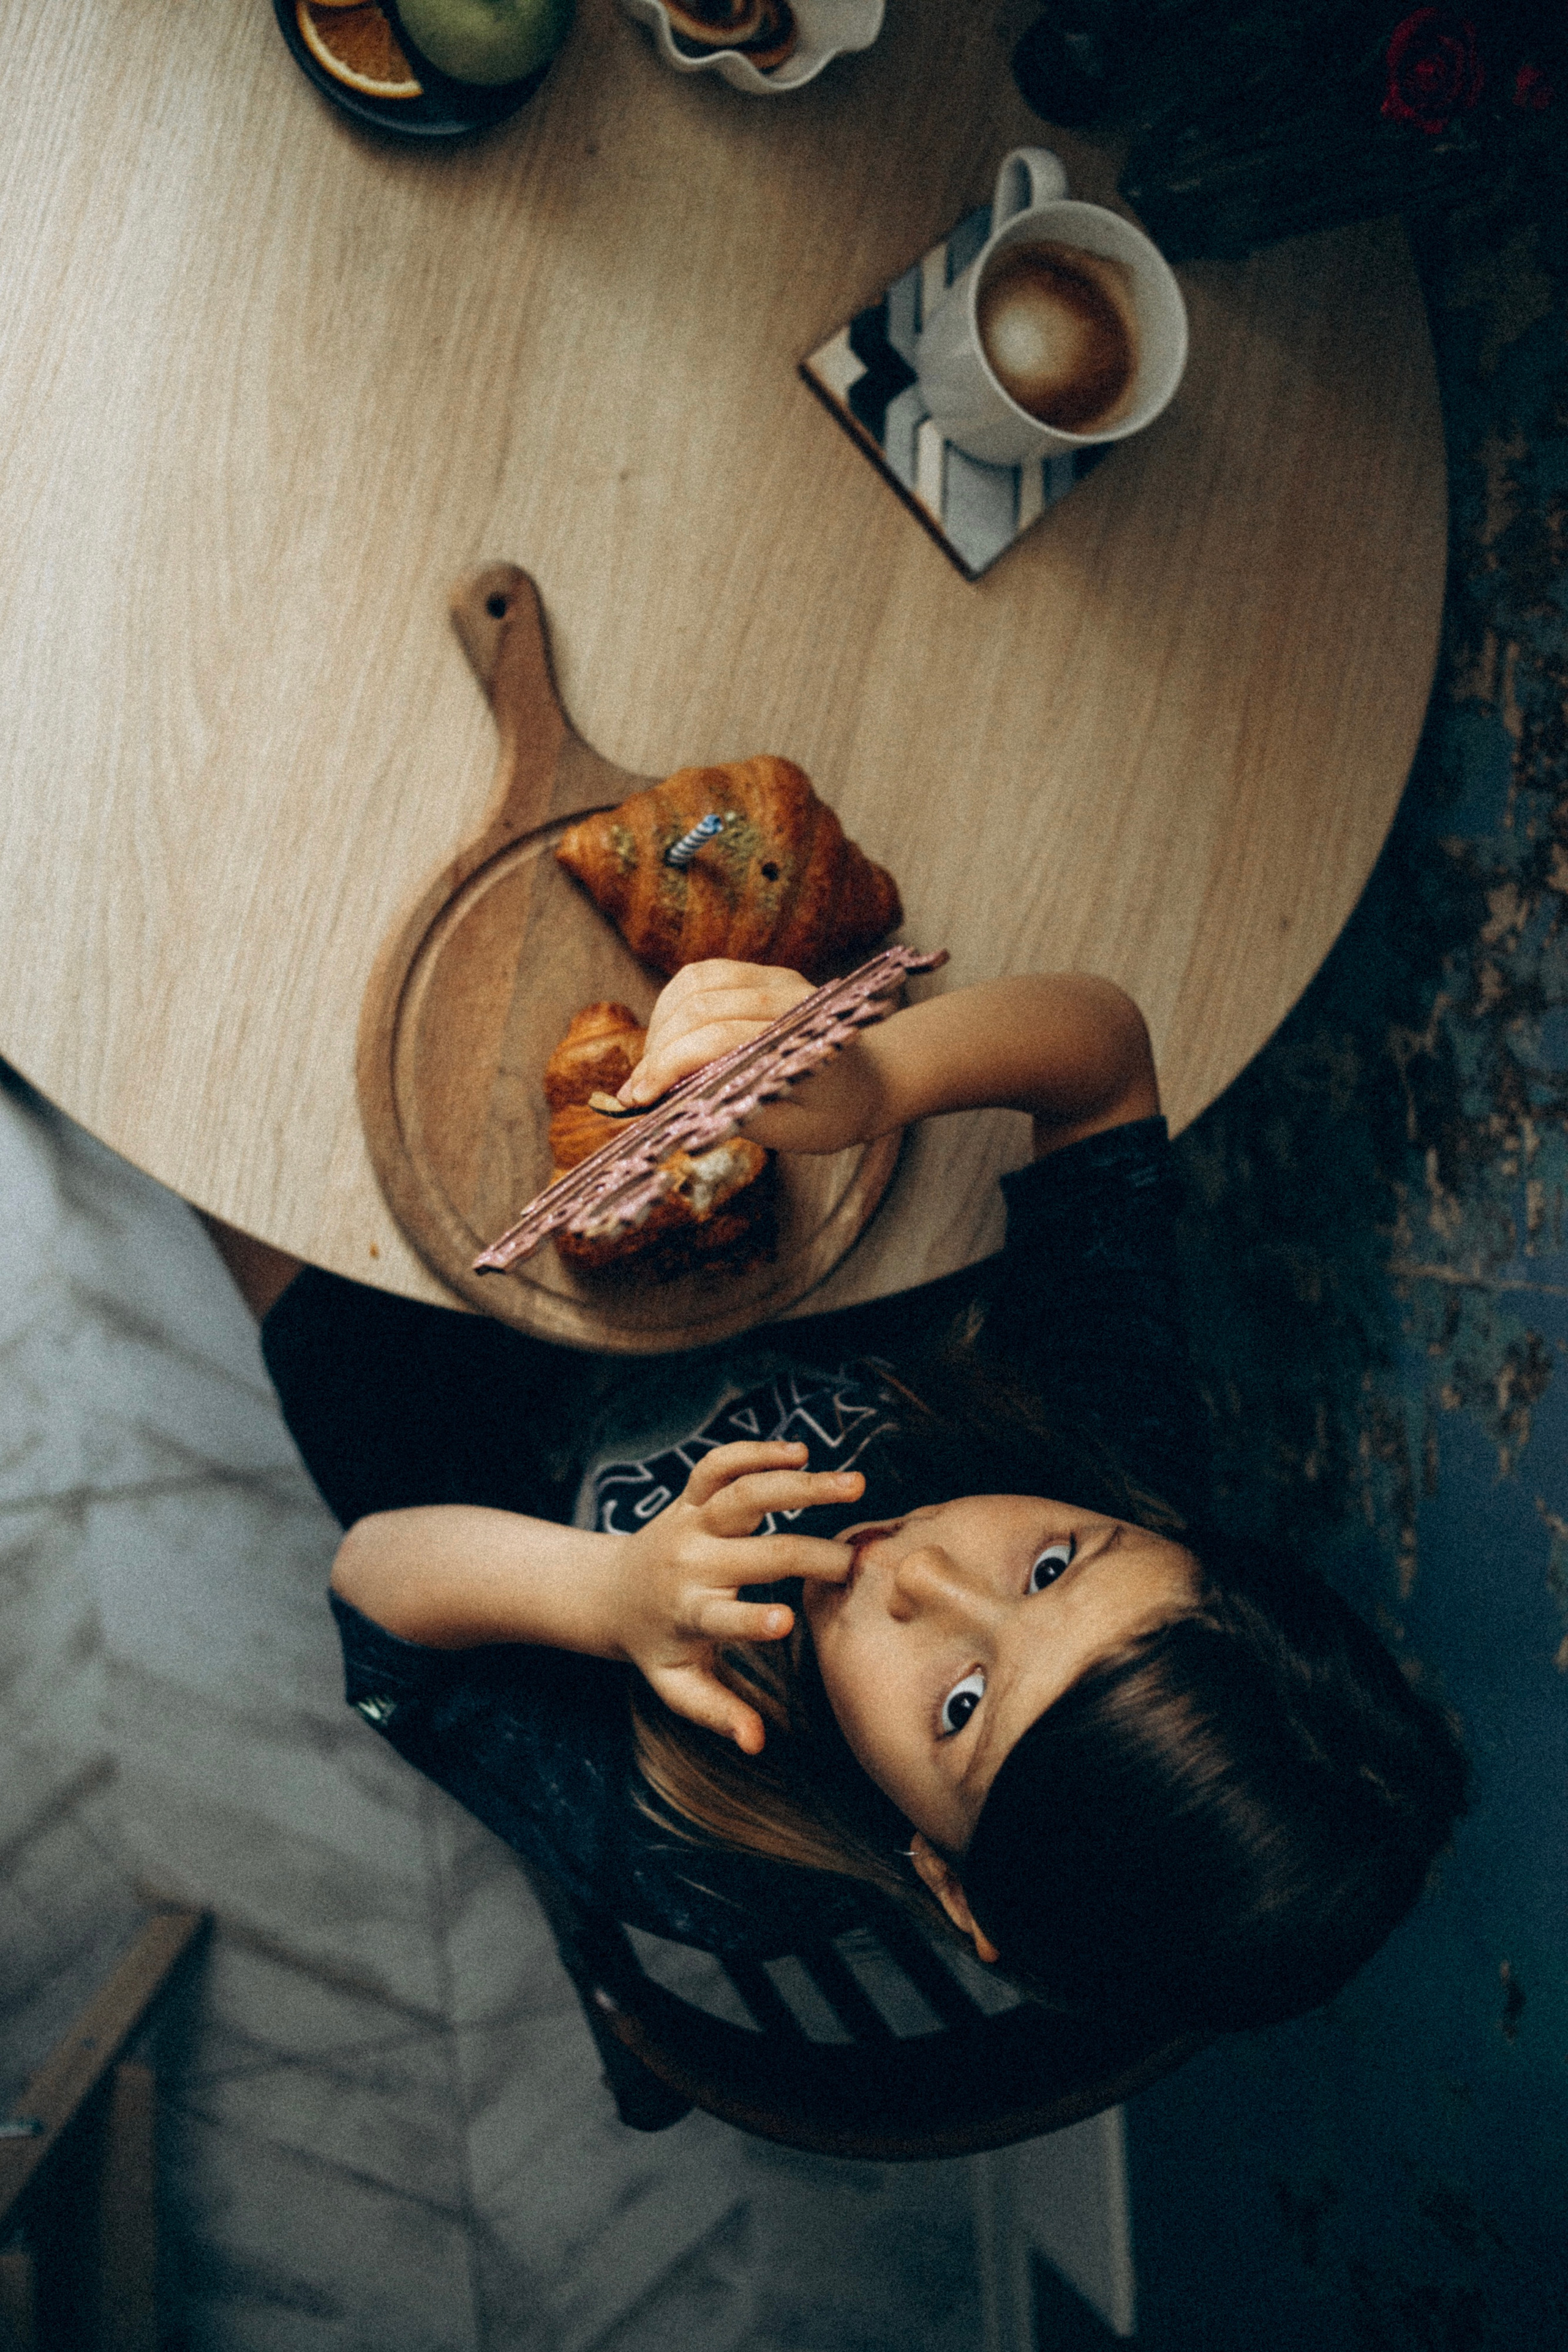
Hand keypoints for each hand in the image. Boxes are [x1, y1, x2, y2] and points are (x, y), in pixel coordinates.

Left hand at [612, 1440, 862, 1750]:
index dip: (750, 1621)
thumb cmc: (656, 1645)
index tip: (786, 1620)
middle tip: (858, 1564)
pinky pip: (720, 1464)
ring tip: (854, 1483)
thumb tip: (756, 1744)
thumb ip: (716, 1713)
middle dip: (811, 1555)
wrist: (610, 1592)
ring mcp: (690, 1523)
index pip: (720, 1618)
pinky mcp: (690, 1496)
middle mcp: (691, 1563)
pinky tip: (799, 1452)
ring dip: (800, 1485)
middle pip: (759, 1552)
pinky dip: (756, 1452)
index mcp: (689, 1615)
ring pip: (743, 1493)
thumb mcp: (677, 1685)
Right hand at [618, 960, 891, 1153]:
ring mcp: (779, 979)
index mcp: (804, 1042)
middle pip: (701, 1008)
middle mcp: (792, 1000)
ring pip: (696, 983)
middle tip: (635, 1091)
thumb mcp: (795, 1133)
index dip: (670, 1067)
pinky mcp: (765, 973)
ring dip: (662, 1023)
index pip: (720, 1041)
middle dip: (657, 1049)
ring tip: (653, 1067)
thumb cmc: (833, 1113)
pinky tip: (668, 1037)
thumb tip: (679, 1105)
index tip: (637, 1098)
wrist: (873, 1078)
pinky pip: (703, 974)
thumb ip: (743, 1116)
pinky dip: (674, 1003)